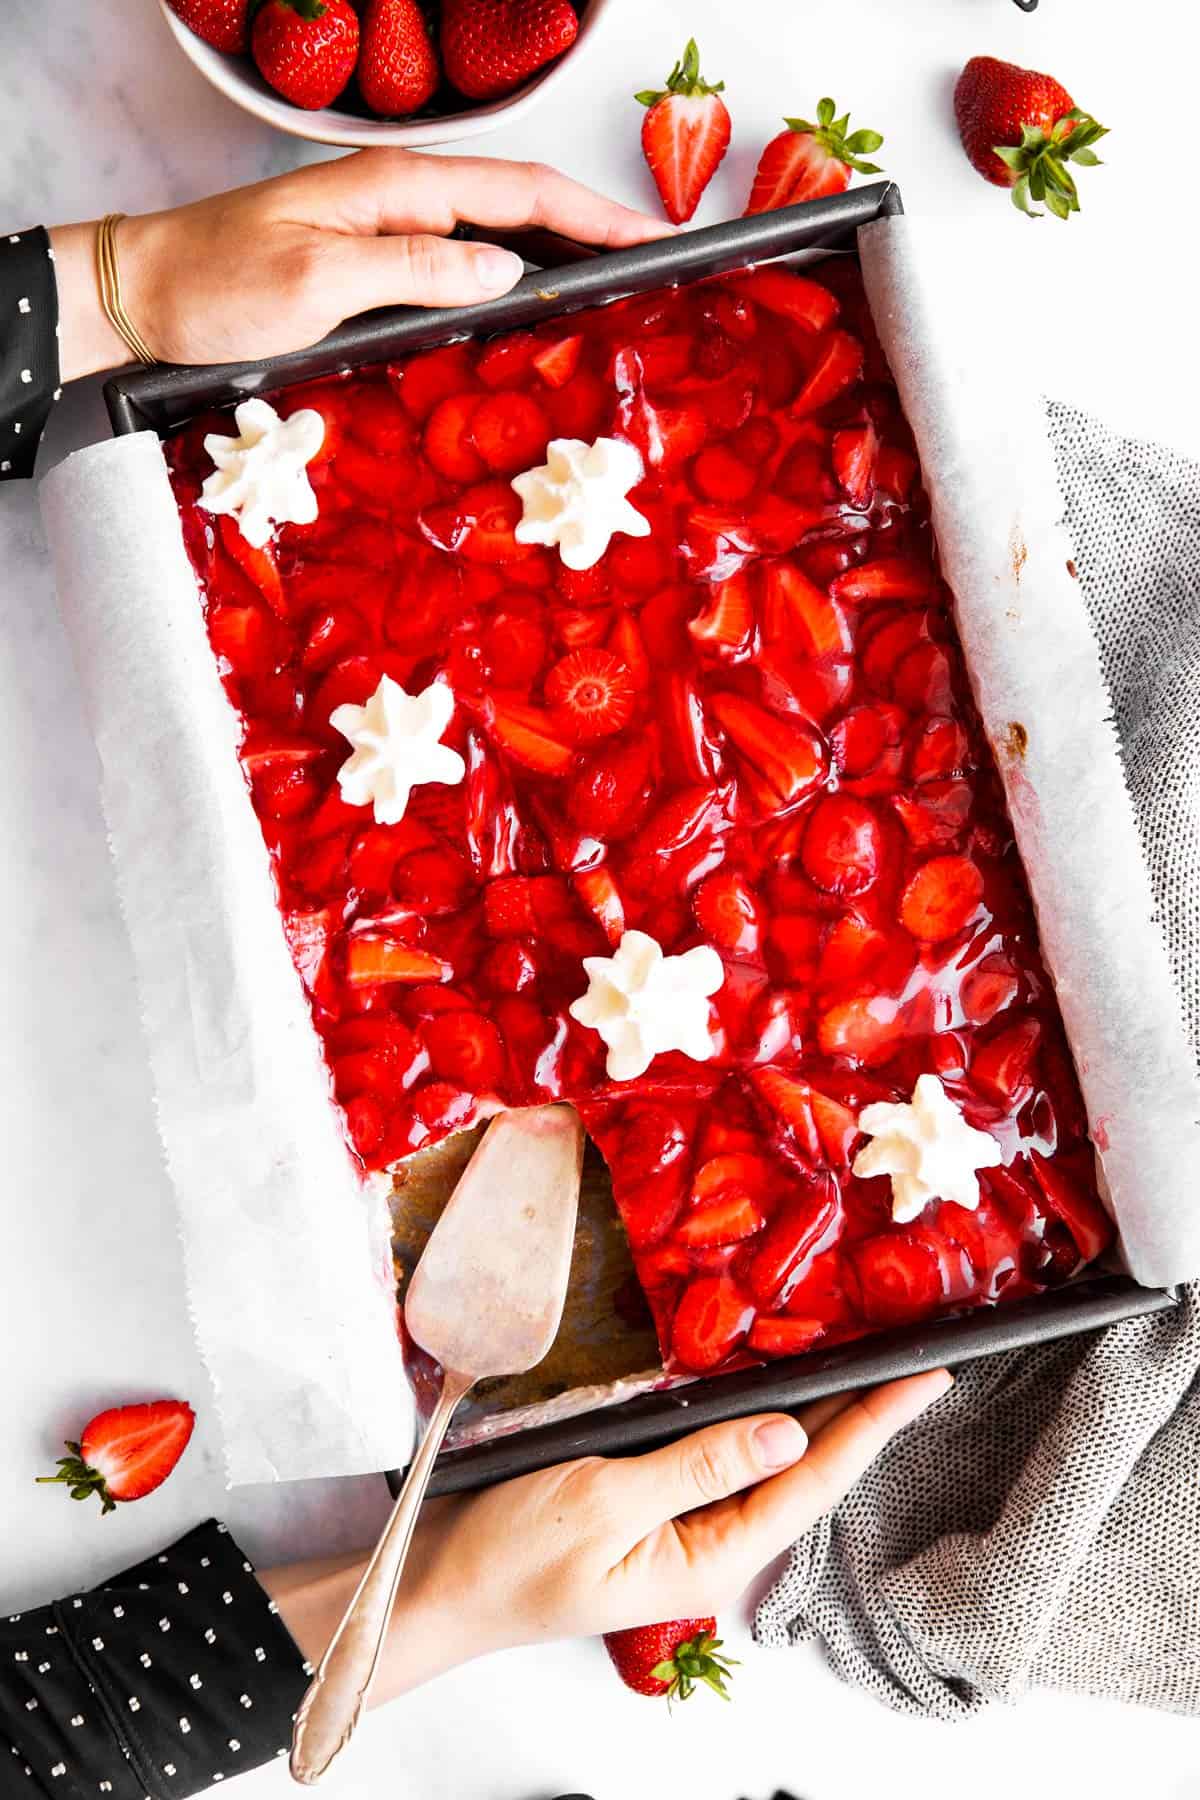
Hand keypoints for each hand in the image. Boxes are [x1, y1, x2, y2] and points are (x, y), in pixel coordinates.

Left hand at [48, 149, 669, 378]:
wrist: (145, 291)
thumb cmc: (219, 286)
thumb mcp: (319, 281)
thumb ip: (414, 268)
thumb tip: (508, 269)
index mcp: (395, 187)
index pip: (521, 190)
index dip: (595, 216)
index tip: (656, 243)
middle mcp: (398, 196)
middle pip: (521, 202)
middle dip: (594, 228)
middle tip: (657, 269)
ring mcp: (386, 224)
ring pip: (496, 230)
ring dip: (558, 252)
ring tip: (614, 286)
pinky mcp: (372, 257)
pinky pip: (461, 257)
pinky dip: (509, 274)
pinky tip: (529, 303)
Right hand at [262, 1370, 950, 1701]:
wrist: (441, 1587)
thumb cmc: (511, 1556)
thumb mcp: (605, 1503)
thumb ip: (698, 1466)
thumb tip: (788, 1437)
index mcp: (711, 1557)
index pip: (813, 1482)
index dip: (873, 1427)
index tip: (926, 1381)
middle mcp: (710, 1544)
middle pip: (804, 1472)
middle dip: (863, 1418)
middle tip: (917, 1362)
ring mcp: (682, 1526)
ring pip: (766, 1462)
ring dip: (816, 1414)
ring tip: (868, 1368)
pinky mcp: (652, 1504)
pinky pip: (721, 1457)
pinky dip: (756, 1418)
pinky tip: (773, 1390)